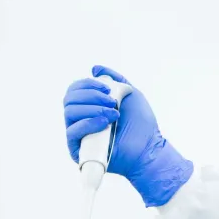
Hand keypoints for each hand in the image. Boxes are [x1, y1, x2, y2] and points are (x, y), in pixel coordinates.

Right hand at [63, 65, 193, 206]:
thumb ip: (113, 78)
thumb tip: (94, 68)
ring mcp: (78, 134)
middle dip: (91, 95)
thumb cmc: (140, 123)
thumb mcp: (129, 93)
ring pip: (69, 112)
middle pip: (69, 99)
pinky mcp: (78, 149)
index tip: (106, 88)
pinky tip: (105, 122)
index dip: (87, 84)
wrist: (148, 148)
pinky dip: (88, 123)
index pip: (74, 90)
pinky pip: (73, 132)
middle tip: (112, 102)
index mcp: (88, 106)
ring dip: (92, 108)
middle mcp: (80, 119)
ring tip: (114, 114)